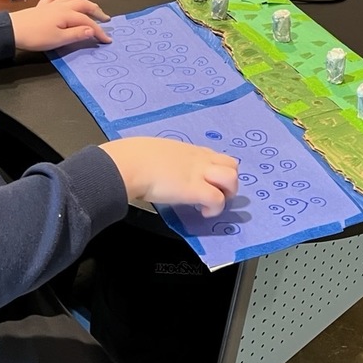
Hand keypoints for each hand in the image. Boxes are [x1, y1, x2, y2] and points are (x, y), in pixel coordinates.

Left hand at [10, 0, 110, 50]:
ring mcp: (51, 4)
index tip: (107, 40)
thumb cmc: (36, 37)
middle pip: (83, 4)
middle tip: (106, 19)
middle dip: (96, 11)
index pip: (88, 22)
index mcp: (68, 14)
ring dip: (84, 2)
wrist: (13, 30)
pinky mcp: (42, 6)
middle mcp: (62, 5)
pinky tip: (64, 1)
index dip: (99, 31)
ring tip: (91, 8)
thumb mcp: (59, 40)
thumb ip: (76, 34)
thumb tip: (93, 30)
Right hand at [101, 137, 238, 216]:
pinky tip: (202, 212)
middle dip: (228, 181)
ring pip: (232, 179)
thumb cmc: (133, 157)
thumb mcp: (155, 151)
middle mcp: (198, 159)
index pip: (215, 156)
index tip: (204, 181)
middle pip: (232, 165)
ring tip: (210, 203)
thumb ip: (165, 158)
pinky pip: (218, 200)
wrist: (130, 164)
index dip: (215, 170)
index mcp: (187, 150)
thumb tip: (159, 167)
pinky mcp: (196, 190)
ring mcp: (199, 173)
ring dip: (226, 194)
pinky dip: (215, 209)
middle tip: (213, 192)